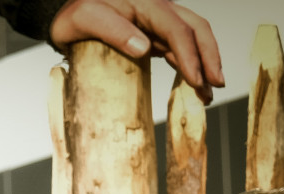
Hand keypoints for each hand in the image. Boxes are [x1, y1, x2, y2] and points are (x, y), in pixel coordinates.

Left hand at [49, 0, 224, 103]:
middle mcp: (159, 10)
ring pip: (191, 40)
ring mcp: (158, 22)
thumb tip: (143, 48)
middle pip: (196, 30)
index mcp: (148, 4)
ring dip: (202, 64)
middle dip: (210, 58)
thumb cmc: (74, 14)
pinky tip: (193, 83)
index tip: (197, 79)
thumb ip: (114, 31)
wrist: (67, 11)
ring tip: (207, 94)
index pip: (178, 29)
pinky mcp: (153, 34)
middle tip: (215, 86)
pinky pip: (178, 47)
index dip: (191, 55)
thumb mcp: (87, 19)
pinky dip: (188, 65)